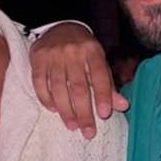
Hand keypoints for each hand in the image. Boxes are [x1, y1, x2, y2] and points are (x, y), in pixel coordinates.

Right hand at [29, 23, 128, 138]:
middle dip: (84, 112)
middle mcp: (73, 52)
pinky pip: (40, 83)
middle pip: (78, 87)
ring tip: (72, 126)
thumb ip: (109, 85)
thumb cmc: (84, 51)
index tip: (104, 115)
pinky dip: (46, 99)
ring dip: (66, 110)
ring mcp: (53, 55)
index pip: (99, 76)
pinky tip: (54, 110)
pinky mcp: (38, 59)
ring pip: (59, 88)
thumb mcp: (99, 62)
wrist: (59, 28)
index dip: (102, 96)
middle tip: (88, 132)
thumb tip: (122, 106)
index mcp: (93, 51)